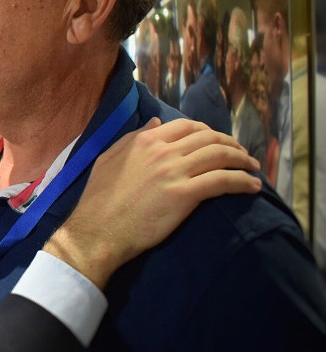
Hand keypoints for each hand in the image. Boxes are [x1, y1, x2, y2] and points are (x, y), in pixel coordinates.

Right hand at [43, 118, 260, 288]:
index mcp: (145, 141)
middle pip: (208, 138)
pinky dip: (243, 181)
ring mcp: (175, 172)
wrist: (98, 230)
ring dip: (242, 159)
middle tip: (242, 154)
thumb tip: (156, 122)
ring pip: (220, 156)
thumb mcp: (108, 158)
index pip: (186, 125)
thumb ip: (133, 138)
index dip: (208, 131)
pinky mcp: (185, 195)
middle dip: (231, 144)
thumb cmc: (99, 198)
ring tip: (252, 168)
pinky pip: (223, 181)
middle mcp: (162, 151)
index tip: (218, 141)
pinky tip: (253, 186)